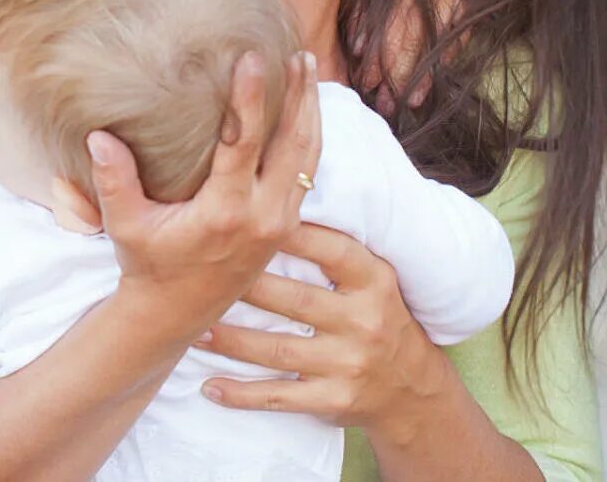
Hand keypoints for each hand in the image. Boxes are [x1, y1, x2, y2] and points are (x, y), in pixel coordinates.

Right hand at [88, 49, 321, 339]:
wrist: (175, 315)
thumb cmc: (148, 265)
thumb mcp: (125, 226)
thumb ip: (114, 181)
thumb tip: (99, 135)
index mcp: (225, 212)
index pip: (244, 143)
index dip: (251, 98)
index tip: (253, 57)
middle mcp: (262, 216)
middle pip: (294, 143)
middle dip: (300, 95)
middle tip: (298, 53)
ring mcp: (280, 221)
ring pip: (309, 156)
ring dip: (312, 110)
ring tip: (308, 67)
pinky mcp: (286, 225)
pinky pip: (308, 171)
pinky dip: (311, 135)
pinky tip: (306, 107)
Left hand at [195, 224, 452, 438]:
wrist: (413, 389)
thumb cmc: (379, 318)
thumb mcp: (374, 280)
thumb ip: (335, 252)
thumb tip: (278, 207)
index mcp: (375, 281)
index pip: (331, 250)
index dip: (291, 235)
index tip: (247, 217)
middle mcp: (364, 321)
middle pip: (294, 300)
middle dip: (245, 286)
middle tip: (199, 271)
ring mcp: (348, 364)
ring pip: (277, 350)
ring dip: (230, 341)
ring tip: (193, 329)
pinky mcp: (333, 400)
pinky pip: (279, 397)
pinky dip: (241, 395)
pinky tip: (208, 386)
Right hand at [355, 0, 460, 113]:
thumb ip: (455, 14)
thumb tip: (450, 52)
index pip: (430, 40)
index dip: (420, 72)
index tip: (414, 98)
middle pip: (404, 41)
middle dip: (394, 76)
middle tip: (386, 104)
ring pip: (383, 28)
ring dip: (375, 60)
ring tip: (369, 85)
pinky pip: (364, 5)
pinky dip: (360, 27)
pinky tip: (356, 48)